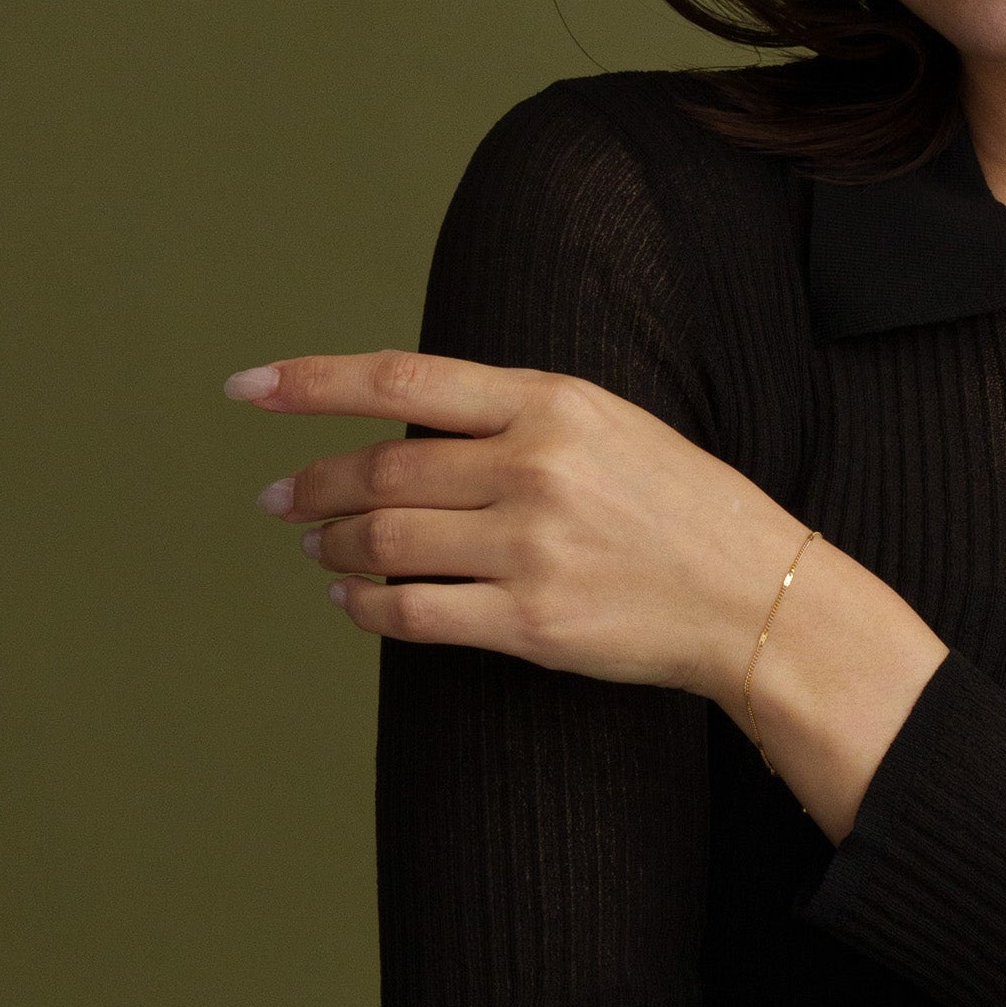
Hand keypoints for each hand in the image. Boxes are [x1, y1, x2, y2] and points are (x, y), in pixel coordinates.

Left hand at [224, 349, 805, 700]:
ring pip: (384, 543)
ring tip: (320, 549)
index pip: (401, 382)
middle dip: (313, 486)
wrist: (759, 596)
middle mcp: (536, 469)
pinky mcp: (531, 624)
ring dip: (334, 547)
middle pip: (380, 473)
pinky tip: (354, 601)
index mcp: (554, 404)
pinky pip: (413, 614)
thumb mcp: (612, 428)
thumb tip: (405, 434)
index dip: (310, 384)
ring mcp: (532, 549)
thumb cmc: (685, 510)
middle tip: (280, 500)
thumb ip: (516, 419)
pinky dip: (365, 607)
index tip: (246, 391)